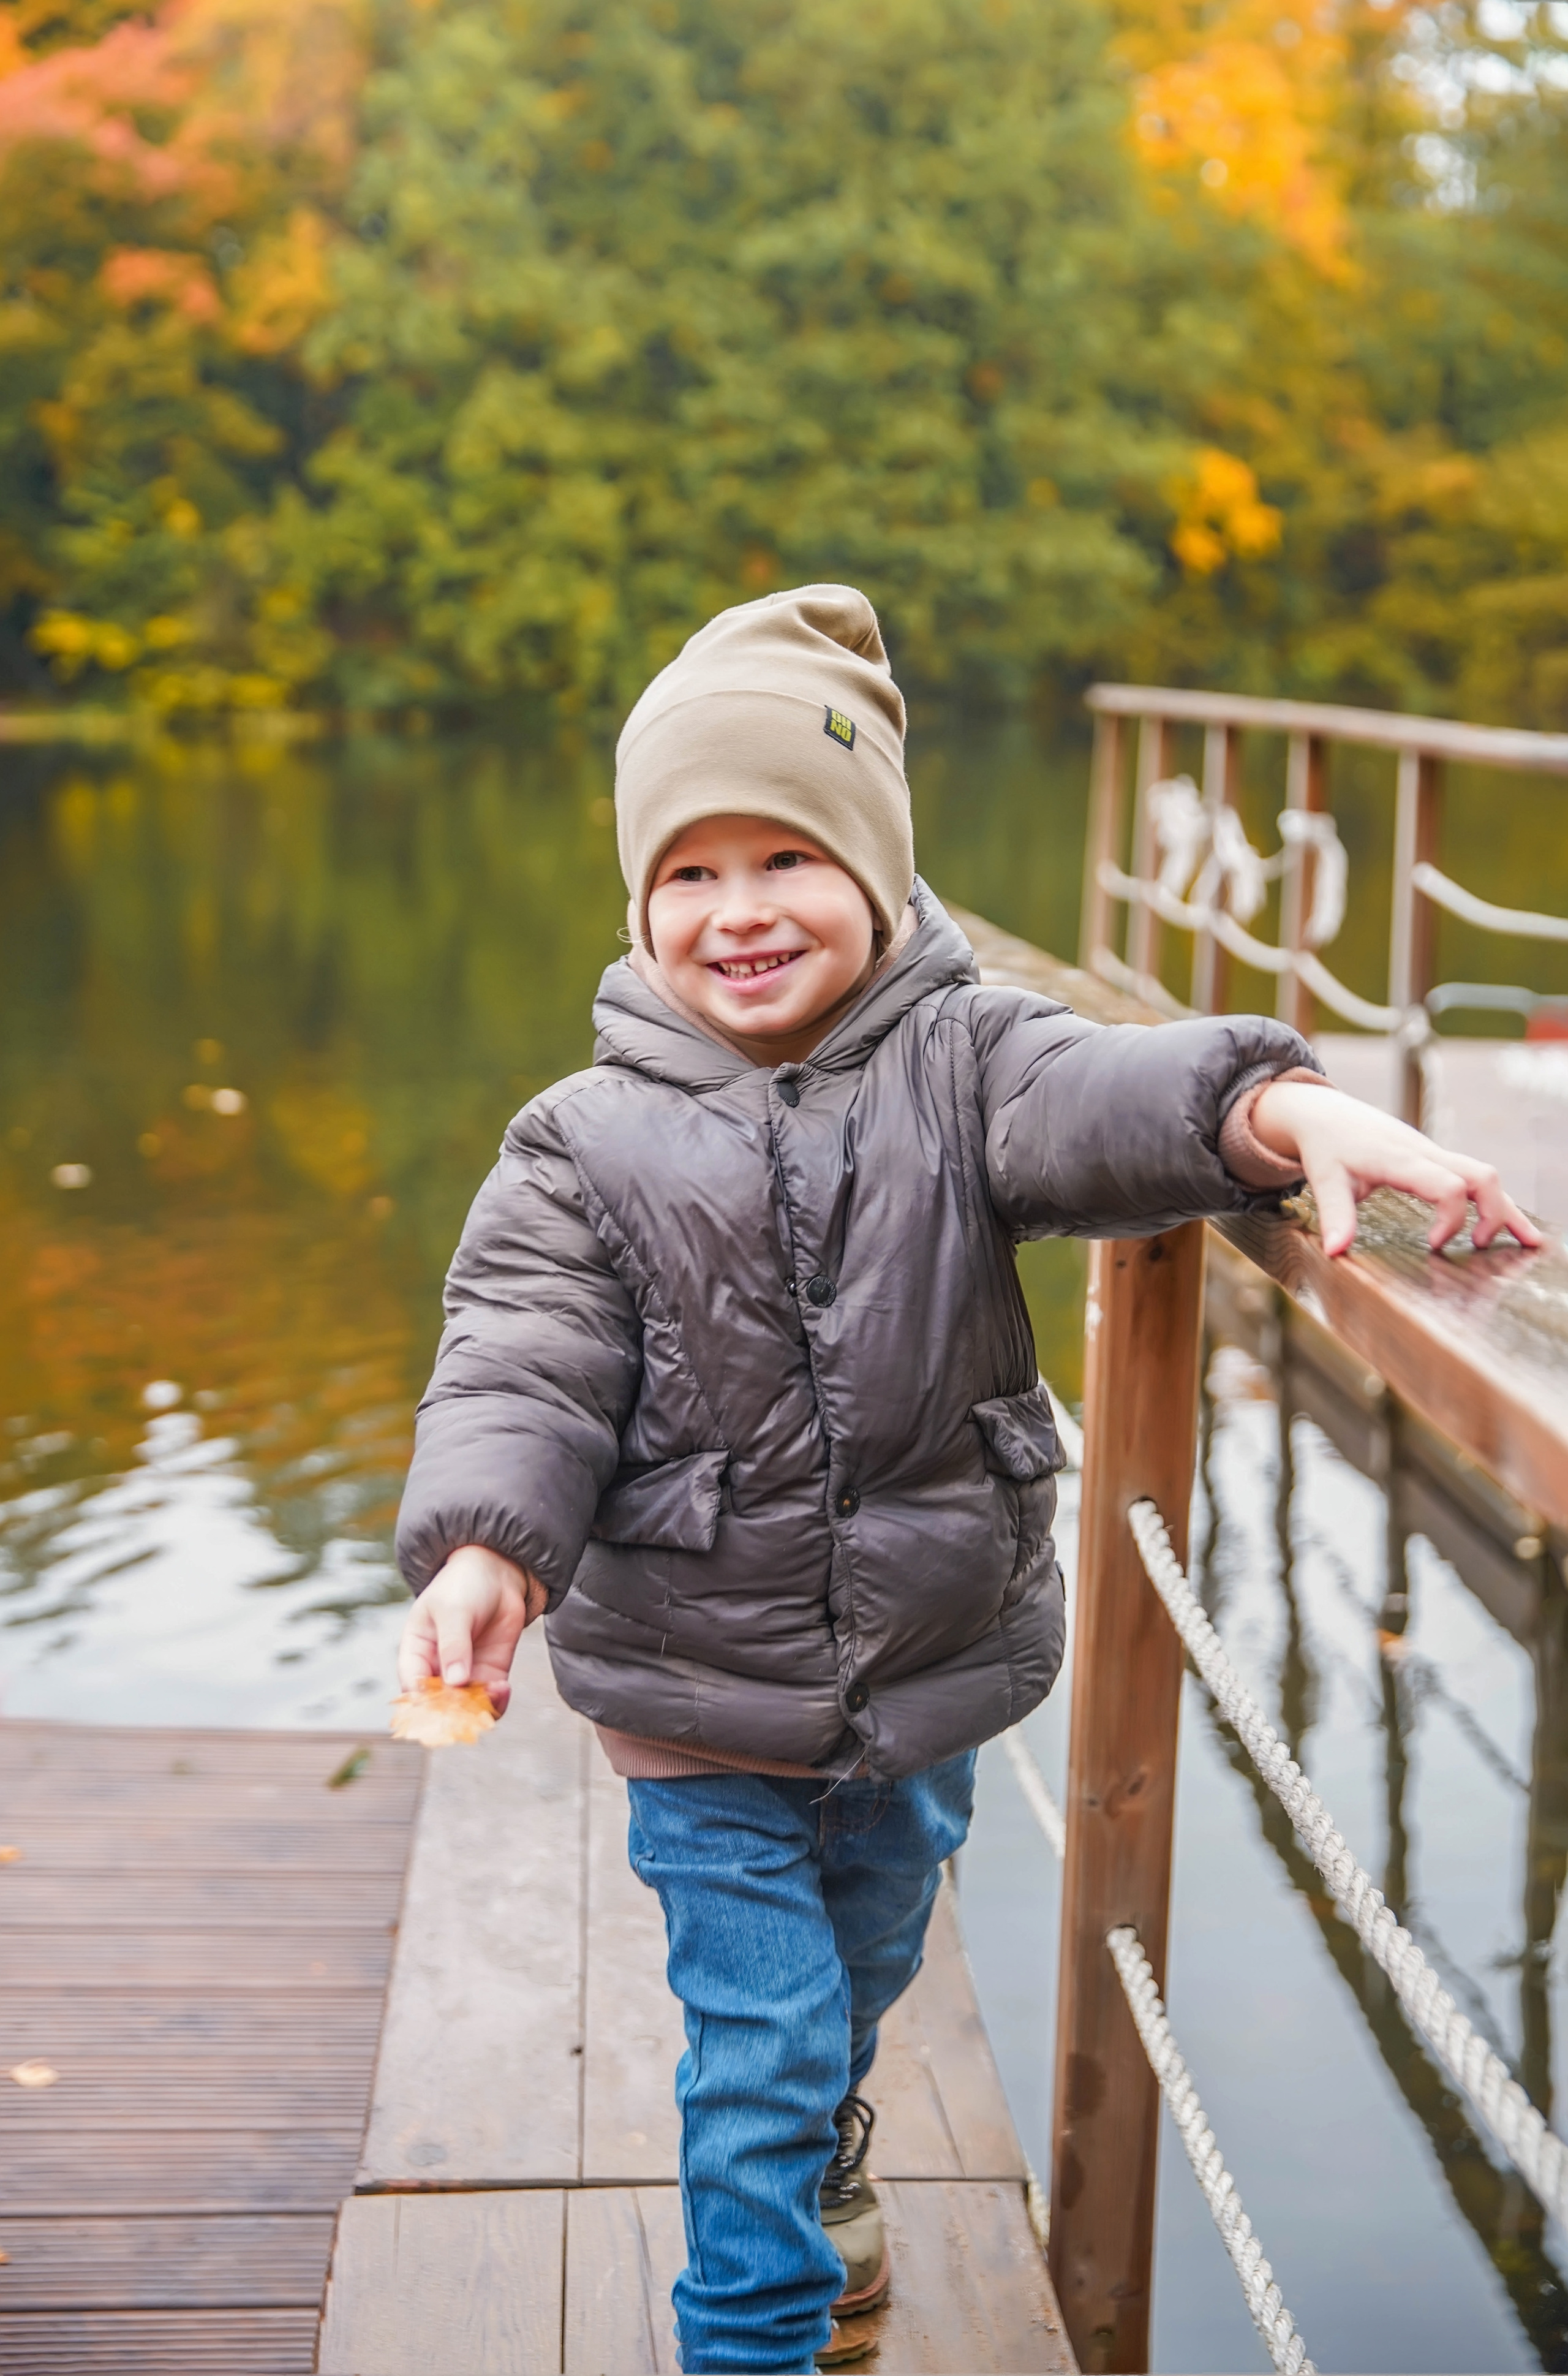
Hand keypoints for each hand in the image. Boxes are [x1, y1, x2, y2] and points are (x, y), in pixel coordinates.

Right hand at [396, 1544, 545, 1717]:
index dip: (422, 1702)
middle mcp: (437, 1668)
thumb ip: (454, 1645)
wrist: (497, 1573)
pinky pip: (489, 1700)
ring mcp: (464, 1674)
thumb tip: (455, 1682)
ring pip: (465, 1708)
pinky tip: (502, 1689)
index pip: (412, 1685)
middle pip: (438, 1704)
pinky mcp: (489, 1674)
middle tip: (469, 1711)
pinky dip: (495, 1702)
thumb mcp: (453, 1610)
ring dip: (477, 1710)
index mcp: (416, 1652)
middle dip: (452, 1713)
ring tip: (493, 1693)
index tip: (438, 1708)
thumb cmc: (463, 1585)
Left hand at [1251, 1079, 1542, 1259]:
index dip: (1451, 1219)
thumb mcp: (1323, 1179)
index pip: (1448, 1186)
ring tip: (1527, 1242)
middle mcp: (1425, 1153)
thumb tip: (1335, 1251)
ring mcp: (1434, 1153)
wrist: (1326, 1113)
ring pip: (1483, 1174)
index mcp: (1401, 1159)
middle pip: (1481, 1176)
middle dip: (1494, 1212)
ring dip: (1504, 1207)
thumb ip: (1334, 1214)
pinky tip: (1507, 1222)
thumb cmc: (1327, 1146)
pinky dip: (1493, 1198)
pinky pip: (1472, 1176)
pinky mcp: (1435, 1158)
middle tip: (1480, 1246)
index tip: (1433, 1245)